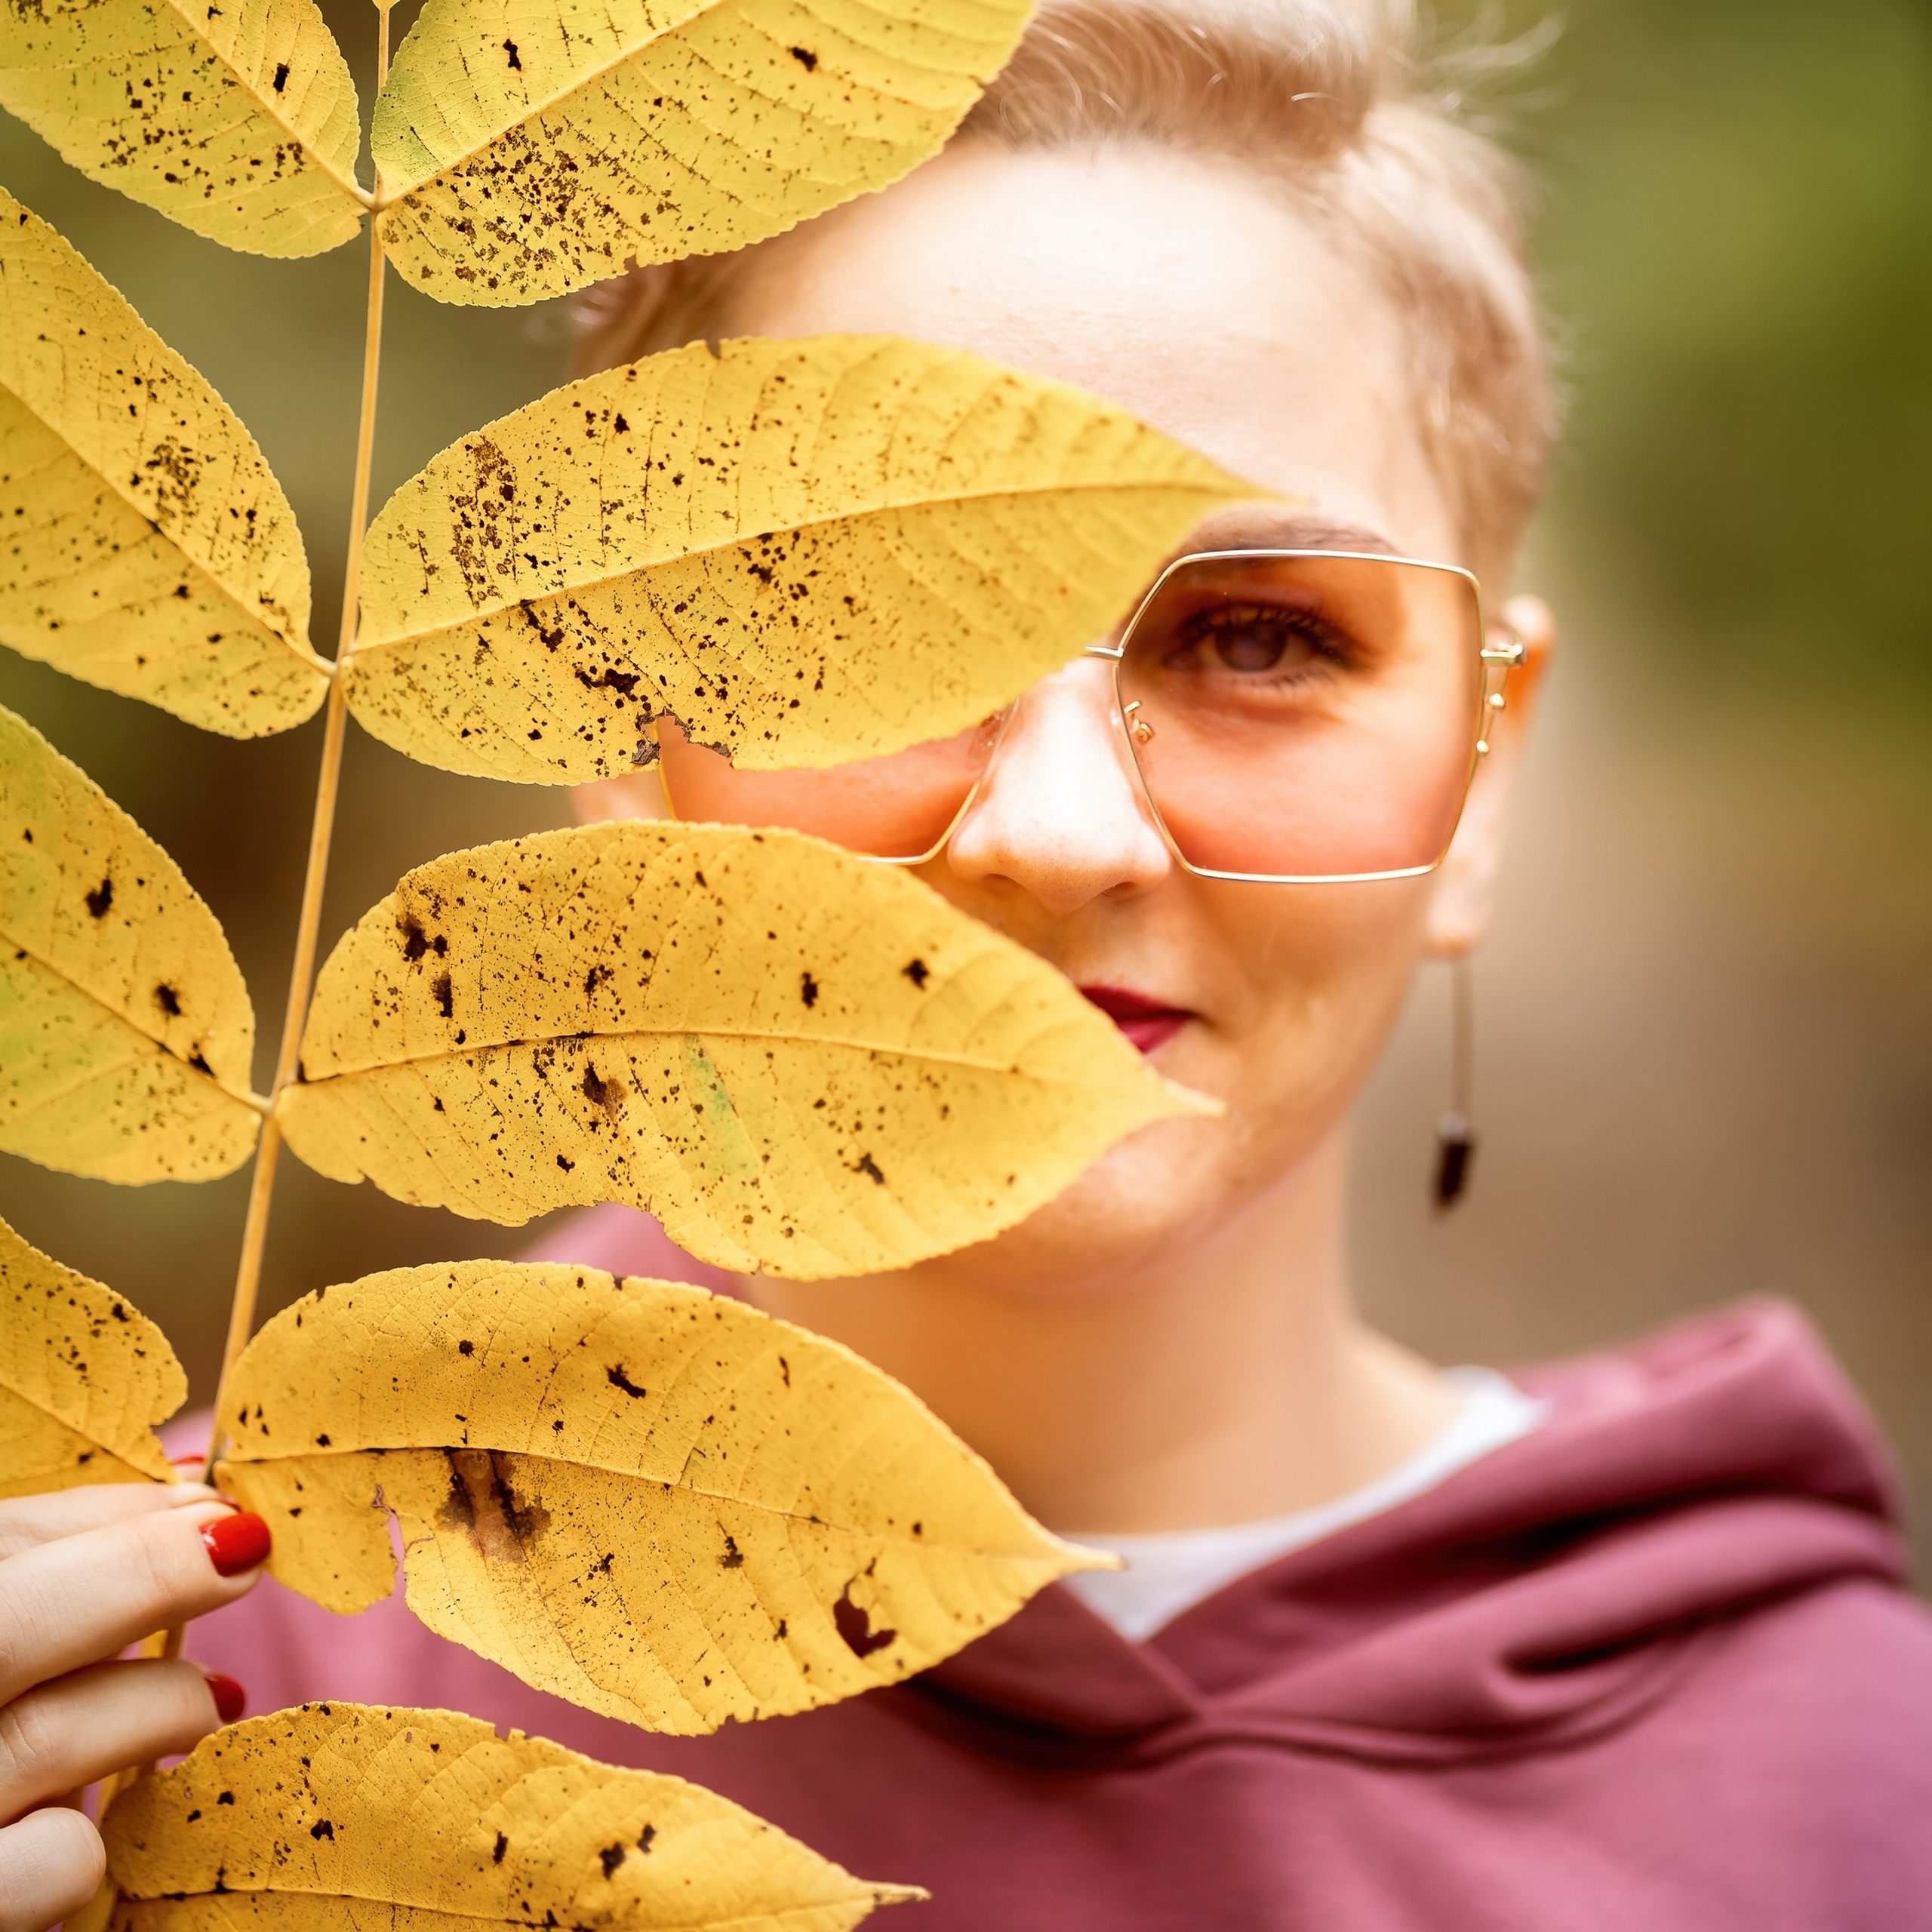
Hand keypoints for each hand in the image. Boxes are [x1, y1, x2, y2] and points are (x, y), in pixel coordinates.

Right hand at [0, 1485, 269, 1931]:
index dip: (110, 1516)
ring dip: (161, 1700)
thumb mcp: (9, 1647)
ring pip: (52, 1735)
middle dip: (145, 1571)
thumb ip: (64, 1576)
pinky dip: (98, 1833)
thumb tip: (207, 1511)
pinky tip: (106, 1825)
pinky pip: (59, 1860)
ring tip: (213, 1696)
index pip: (1, 1542)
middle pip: (15, 1623)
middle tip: (243, 1548)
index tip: (203, 1502)